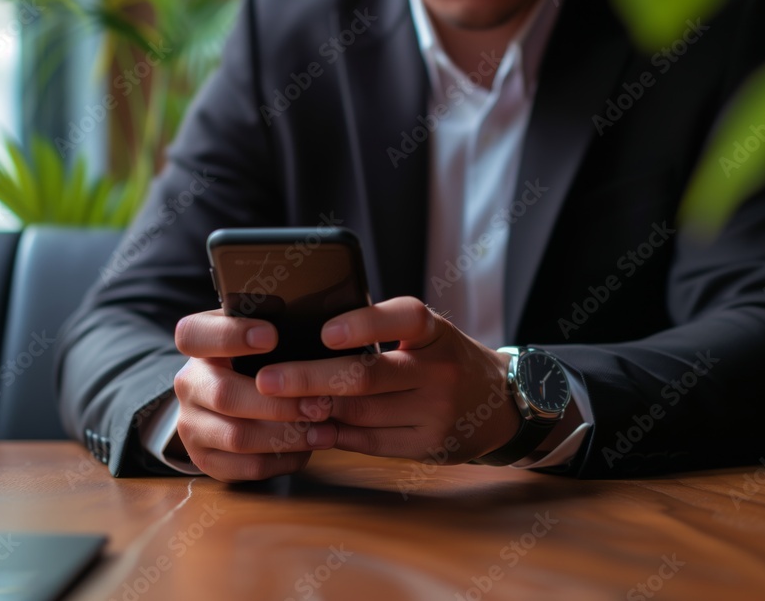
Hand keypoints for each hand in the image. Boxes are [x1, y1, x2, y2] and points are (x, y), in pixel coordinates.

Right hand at [172, 310, 337, 481]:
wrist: (228, 400)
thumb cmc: (258, 360)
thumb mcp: (258, 335)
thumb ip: (277, 327)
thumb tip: (325, 328)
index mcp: (198, 345)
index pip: (194, 335)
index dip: (230, 336)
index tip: (271, 336)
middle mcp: (188, 384)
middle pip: (225, 395)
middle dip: (279, 404)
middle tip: (321, 404)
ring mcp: (191, 425)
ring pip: (237, 437)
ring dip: (287, 437)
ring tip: (325, 432)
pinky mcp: (205, 459)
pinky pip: (245, 468)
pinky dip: (282, 461)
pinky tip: (308, 450)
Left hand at [255, 297, 521, 463]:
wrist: (497, 402)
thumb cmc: (442, 358)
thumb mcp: (426, 335)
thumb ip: (380, 329)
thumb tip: (308, 332)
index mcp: (436, 333)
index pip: (405, 318)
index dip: (365, 324)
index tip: (325, 331)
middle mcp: (441, 371)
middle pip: (367, 376)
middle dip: (309, 378)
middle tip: (266, 379)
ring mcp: (437, 413)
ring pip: (362, 413)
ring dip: (314, 410)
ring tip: (276, 405)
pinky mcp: (429, 446)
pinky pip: (371, 443)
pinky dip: (335, 436)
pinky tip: (309, 429)